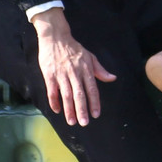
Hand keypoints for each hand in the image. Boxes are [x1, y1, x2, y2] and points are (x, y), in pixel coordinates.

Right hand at [32, 9, 116, 127]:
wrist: (55, 37)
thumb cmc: (74, 48)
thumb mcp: (90, 57)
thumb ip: (100, 70)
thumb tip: (113, 78)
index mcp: (86, 69)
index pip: (92, 89)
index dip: (94, 102)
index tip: (96, 114)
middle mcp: (74, 73)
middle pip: (79, 94)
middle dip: (82, 109)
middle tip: (84, 123)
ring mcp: (61, 74)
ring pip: (66, 95)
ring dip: (69, 109)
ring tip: (72, 121)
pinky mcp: (49, 74)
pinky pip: (52, 91)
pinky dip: (54, 101)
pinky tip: (57, 110)